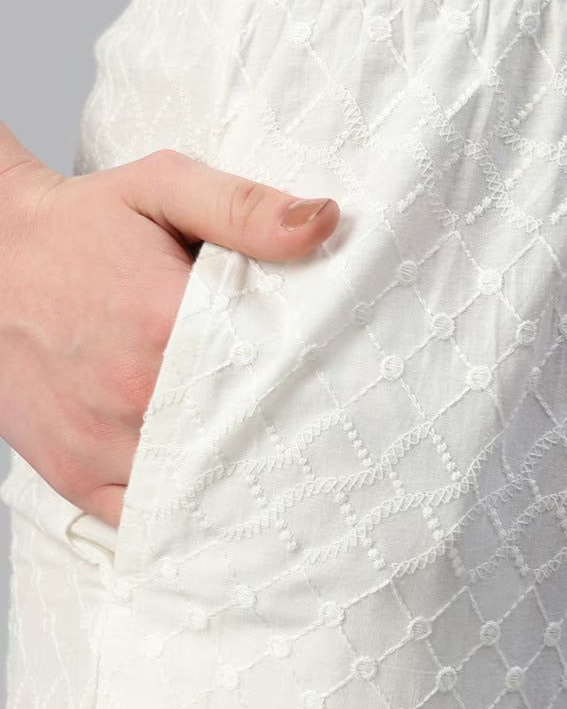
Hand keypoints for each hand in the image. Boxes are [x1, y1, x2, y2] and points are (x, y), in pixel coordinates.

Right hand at [0, 121, 340, 527]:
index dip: (315, 387)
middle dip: (287, 442)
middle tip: (327, 442)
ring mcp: (103, 444)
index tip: (345, 392)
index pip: (272, 376)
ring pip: (202, 490)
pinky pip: (151, 520)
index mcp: (164, 324)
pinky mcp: (79, 479)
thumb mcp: (162, 189)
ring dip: (242, 485)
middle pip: (245, 441)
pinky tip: (221, 500)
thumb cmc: (78, 227)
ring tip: (285, 476)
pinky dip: (187, 515)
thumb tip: (323, 221)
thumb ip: (245, 208)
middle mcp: (134, 395)